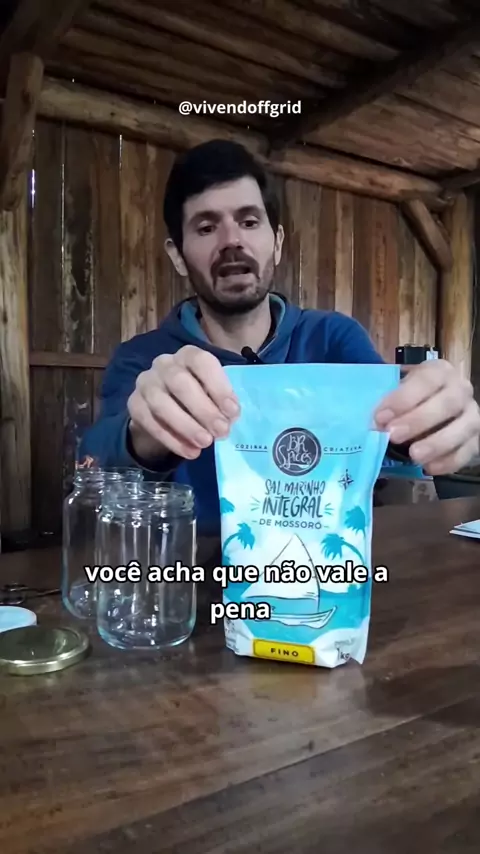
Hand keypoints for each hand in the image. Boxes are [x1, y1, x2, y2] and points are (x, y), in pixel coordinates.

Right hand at [127, 345, 239, 460]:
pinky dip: (172, 439)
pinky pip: (150, 422)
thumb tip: (230, 417)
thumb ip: (221, 401)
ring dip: (186, 426)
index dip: (218, 386)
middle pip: (179, 382)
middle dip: (203, 409)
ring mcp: (146, 383)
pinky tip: (190, 451)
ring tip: (205, 443)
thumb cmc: (197, 396)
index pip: (201, 361)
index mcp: (188, 356)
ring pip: (161, 403)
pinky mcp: (134, 404)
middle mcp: (164, 364)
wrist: (164, 412)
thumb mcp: (212, 393)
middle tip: (221, 431)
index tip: (232, 411)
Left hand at [374, 359, 479, 474]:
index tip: (380, 417)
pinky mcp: (476, 438)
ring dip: (437, 443)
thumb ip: (387, 402)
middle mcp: (461, 389)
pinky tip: (429, 468)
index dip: (403, 399)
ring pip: (463, 427)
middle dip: (419, 420)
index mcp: (439, 372)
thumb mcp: (397, 389)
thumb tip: (372, 422)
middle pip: (447, 403)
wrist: (431, 404)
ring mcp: (472, 414)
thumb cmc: (409, 397)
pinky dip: (450, 461)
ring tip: (414, 456)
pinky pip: (469, 450)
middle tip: (394, 436)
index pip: (426, 380)